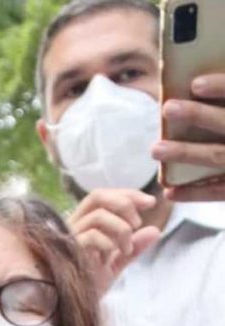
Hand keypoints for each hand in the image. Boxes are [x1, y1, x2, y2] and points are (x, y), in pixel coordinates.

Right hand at [67, 189, 160, 294]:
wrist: (73, 307)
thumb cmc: (88, 284)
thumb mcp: (117, 263)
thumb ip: (134, 247)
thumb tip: (155, 231)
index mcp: (82, 225)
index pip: (102, 196)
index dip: (127, 194)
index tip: (150, 202)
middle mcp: (72, 226)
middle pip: (97, 196)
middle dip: (124, 203)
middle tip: (137, 223)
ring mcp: (69, 238)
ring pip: (99, 215)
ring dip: (122, 229)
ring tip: (126, 249)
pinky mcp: (68, 250)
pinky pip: (93, 236)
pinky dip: (110, 245)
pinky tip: (109, 259)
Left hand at [155, 73, 224, 201]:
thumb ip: (222, 104)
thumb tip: (196, 86)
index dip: (222, 87)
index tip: (195, 84)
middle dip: (199, 115)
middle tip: (167, 107)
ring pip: (218, 155)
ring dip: (185, 153)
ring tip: (156, 149)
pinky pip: (219, 191)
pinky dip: (194, 193)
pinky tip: (169, 192)